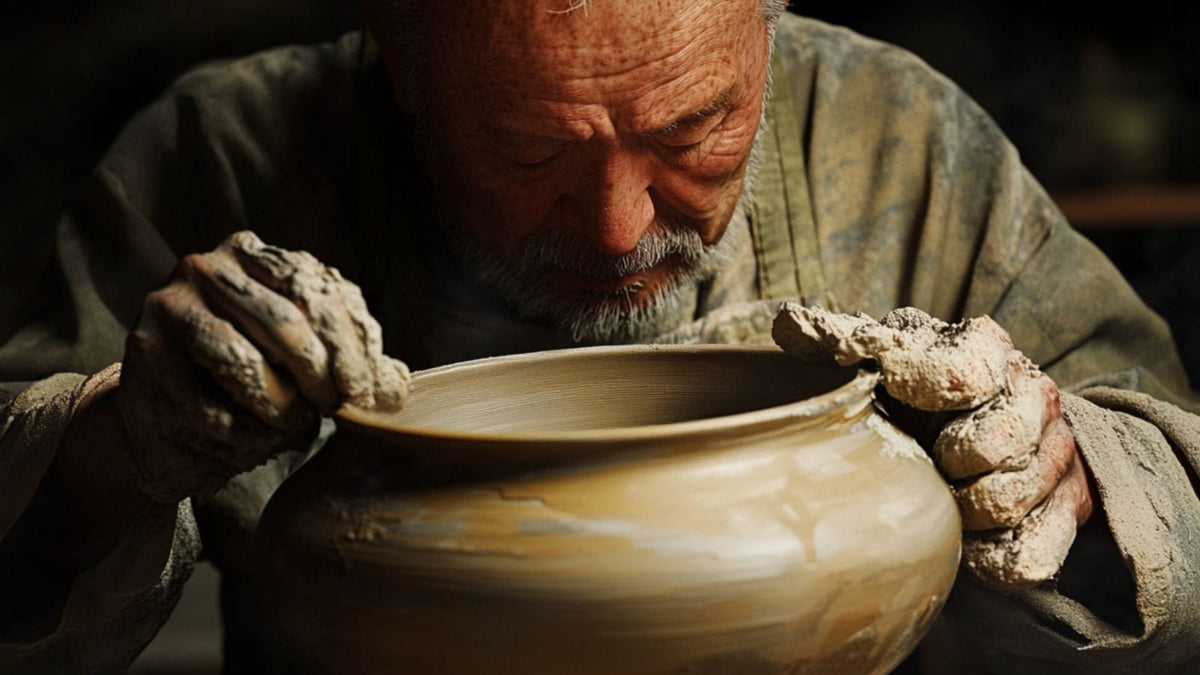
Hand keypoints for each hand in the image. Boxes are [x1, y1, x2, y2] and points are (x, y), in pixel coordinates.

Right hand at [117, 231, 409, 502]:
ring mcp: (172, 304)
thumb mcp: (306, 359)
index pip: (318, 292)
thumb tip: (397, 390)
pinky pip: (200, 399)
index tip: (363, 394)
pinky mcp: (145, 350)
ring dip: (277, 405)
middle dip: (318, 375)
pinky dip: (237, 430)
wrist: (171, 410)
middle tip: (332, 410)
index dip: (349, 347)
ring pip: (240, 359)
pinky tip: (253, 443)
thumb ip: (351, 363)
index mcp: (258, 256)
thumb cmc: (253, 378)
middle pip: (284, 321)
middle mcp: (211, 268)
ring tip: (294, 428)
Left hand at [772, 303, 1093, 589]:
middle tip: (928, 461)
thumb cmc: (905, 391)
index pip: (965, 373)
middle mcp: (1034, 393)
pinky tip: (968, 541)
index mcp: (985, 347)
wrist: (966, 432)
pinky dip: (994, 557)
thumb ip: (831, 339)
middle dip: (948, 462)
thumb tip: (788, 325)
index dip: (927, 392)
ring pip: (1012, 500)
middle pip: (999, 442)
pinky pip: (1036, 553)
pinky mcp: (1070, 507)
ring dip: (964, 510)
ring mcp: (1058, 451)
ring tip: (943, 495)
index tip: (897, 392)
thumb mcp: (869, 356)